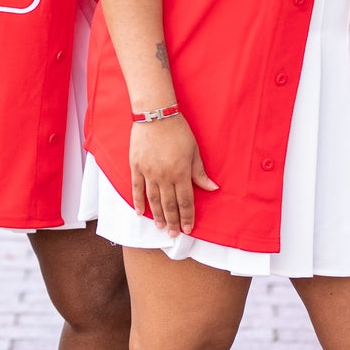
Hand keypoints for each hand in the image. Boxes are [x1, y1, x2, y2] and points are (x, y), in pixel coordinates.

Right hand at [129, 115, 215, 235]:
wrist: (155, 115)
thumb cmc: (178, 131)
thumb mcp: (194, 151)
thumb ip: (200, 173)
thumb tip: (212, 188)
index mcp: (181, 172)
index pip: (185, 201)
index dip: (187, 217)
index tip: (189, 229)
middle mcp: (164, 176)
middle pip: (169, 205)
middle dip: (173, 222)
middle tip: (174, 235)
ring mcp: (148, 172)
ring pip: (153, 200)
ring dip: (157, 215)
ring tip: (160, 227)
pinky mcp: (136, 166)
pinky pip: (137, 188)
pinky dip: (138, 202)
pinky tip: (140, 212)